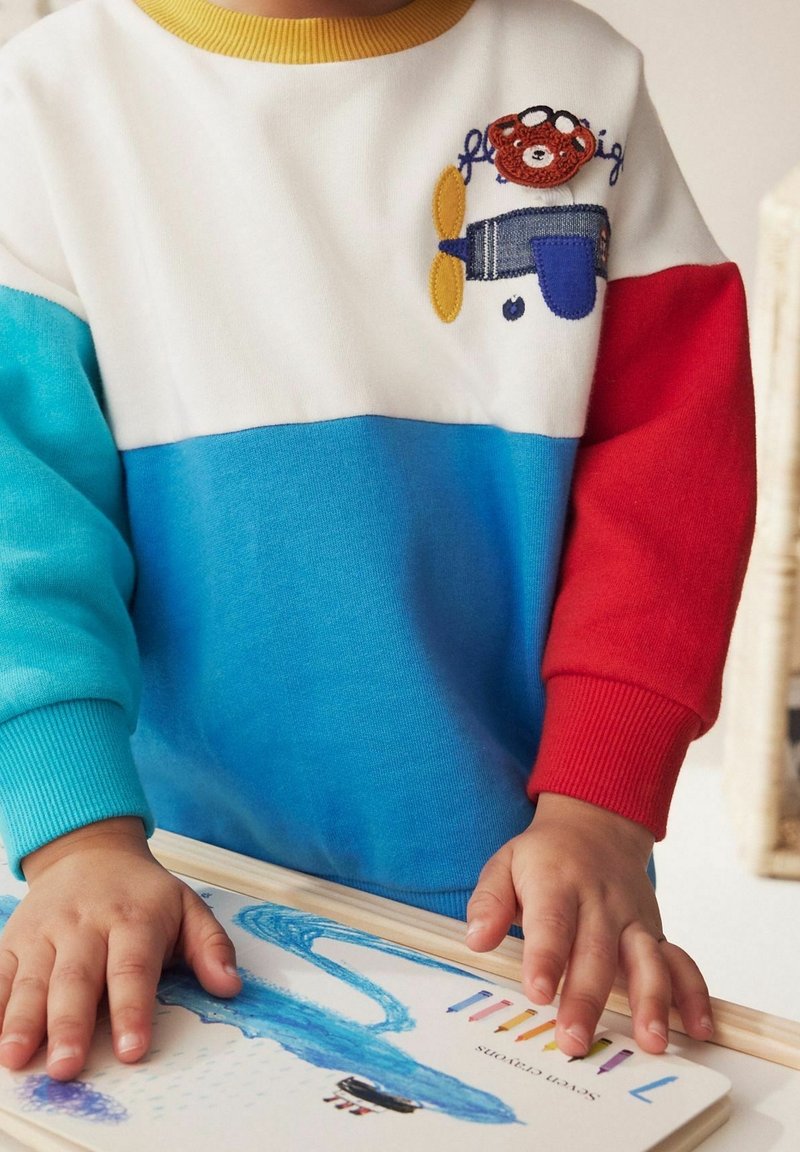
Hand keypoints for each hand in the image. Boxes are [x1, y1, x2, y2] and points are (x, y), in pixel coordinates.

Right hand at [0, 818, 240, 1080]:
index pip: (133, 968)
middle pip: (77, 978)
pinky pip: (0, 973)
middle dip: (70, 1024)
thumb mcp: (188, 907)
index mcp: (133, 919)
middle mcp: (86, 925)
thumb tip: (230, 984)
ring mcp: (46, 932)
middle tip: (68, 1065)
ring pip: (33, 979)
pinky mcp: (14, 940)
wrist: (90, 850)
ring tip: (17, 1057)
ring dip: (24, 1020)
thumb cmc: (141, 891)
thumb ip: (211, 947)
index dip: (133, 1010)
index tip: (132, 1049)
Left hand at [465, 793, 712, 1055]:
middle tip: (573, 1040)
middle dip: (587, 999)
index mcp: (558, 884)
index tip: (536, 992)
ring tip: (650, 1042)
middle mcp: (600, 903)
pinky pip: (680, 961)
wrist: (595, 825)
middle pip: (596, 954)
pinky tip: (699, 1027)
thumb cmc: (544, 857)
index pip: (551, 924)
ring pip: (646, 960)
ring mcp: (632, 919)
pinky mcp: (655, 932)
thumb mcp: (505, 864)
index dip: (545, 958)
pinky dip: (693, 994)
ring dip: (651, 1002)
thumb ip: (489, 902)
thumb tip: (477, 939)